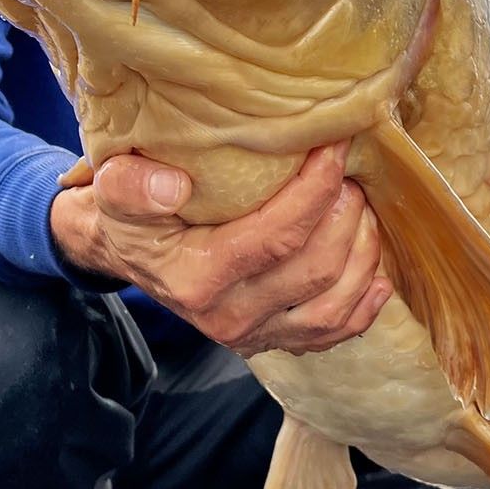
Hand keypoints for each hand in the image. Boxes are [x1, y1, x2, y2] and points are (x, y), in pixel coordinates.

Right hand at [49, 141, 392, 358]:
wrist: (122, 251)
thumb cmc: (127, 211)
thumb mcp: (111, 189)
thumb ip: (131, 186)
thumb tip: (173, 187)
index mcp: (195, 279)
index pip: (277, 236)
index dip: (317, 189)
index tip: (334, 146)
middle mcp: (228, 317)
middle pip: (317, 269)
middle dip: (346, 215)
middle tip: (350, 174)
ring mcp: (253, 336)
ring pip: (335, 305)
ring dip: (363, 253)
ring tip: (361, 207)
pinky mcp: (271, 342)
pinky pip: (334, 333)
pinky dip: (365, 304)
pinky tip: (378, 272)